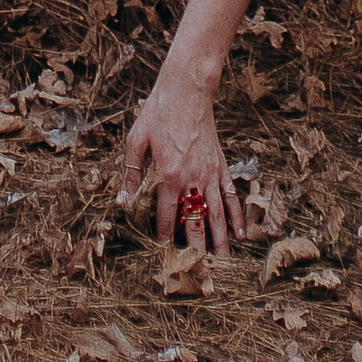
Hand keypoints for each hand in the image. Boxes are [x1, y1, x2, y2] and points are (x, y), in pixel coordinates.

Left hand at [116, 69, 245, 258]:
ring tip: (223, 264)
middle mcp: (193, 178)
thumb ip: (130, 173)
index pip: (166, 214)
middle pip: (195, 221)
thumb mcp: (137, 139)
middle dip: (196, 249)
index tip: (163, 252)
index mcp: (169, 174)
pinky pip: (231, 195)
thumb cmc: (159, 111)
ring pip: (217, 213)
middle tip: (199, 273)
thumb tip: (121, 202)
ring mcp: (210, 173)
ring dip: (220, 240)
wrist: (187, 88)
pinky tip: (240, 234)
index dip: (164, 235)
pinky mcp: (221, 165)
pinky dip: (236, 216)